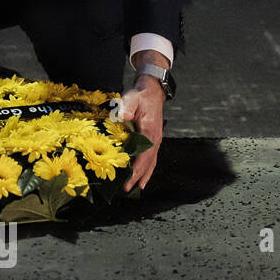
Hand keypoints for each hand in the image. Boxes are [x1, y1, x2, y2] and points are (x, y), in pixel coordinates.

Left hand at [117, 75, 163, 192]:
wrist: (151, 91)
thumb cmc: (140, 95)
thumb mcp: (132, 98)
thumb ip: (127, 108)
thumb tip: (123, 117)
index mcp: (150, 132)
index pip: (144, 155)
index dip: (137, 168)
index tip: (129, 179)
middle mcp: (155, 139)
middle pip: (148, 162)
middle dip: (138, 176)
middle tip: (128, 189)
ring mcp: (156, 140)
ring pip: (151, 161)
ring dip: (145, 175)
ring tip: (137, 187)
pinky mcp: (153, 139)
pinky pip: (151, 157)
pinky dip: (147, 168)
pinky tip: (142, 175)